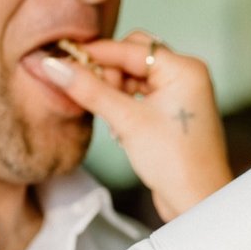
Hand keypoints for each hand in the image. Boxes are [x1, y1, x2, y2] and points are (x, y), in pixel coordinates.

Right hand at [36, 34, 230, 219]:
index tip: (62, 59)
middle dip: (106, 72)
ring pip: (134, 76)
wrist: (196, 201)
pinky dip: (123, 103)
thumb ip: (90, 90)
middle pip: (132, 57)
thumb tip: (54, 66)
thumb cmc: (174, 162)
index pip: (130, 48)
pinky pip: (140, 94)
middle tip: (84, 90)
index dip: (95, 54)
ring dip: (113, 90)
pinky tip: (117, 124)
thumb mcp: (126, 121)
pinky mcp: (172, 111)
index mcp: (184, 69)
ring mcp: (180, 93)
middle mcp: (186, 75)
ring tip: (107, 115)